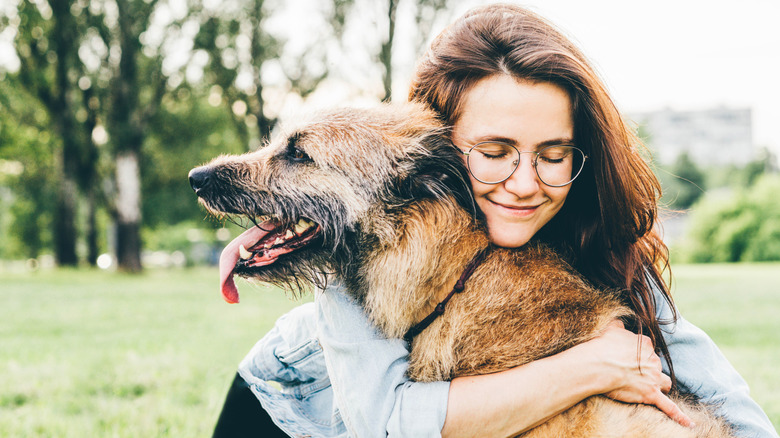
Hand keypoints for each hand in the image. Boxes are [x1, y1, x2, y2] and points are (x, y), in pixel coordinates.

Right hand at [580, 320, 694, 427]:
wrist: (599, 365)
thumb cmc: (603, 346)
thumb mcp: (612, 328)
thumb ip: (620, 325)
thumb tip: (621, 323)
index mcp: (646, 344)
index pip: (648, 349)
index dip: (639, 354)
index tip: (630, 356)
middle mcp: (654, 360)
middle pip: (656, 366)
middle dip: (648, 369)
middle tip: (632, 372)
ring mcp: (654, 378)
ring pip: (664, 382)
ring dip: (660, 384)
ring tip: (652, 388)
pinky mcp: (650, 394)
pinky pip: (668, 407)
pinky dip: (680, 416)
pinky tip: (689, 424)